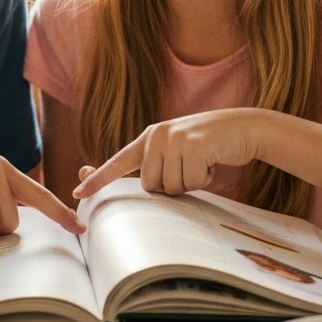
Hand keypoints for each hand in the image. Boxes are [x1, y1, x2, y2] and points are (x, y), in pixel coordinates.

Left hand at [72, 109, 260, 199]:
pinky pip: (192, 182)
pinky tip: (213, 161)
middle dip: (173, 186)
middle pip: (151, 186)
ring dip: (191, 182)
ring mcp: (174, 138)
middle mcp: (157, 135)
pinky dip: (205, 178)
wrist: (243, 128)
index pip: (118, 162)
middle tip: (190, 168)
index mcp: (149, 137)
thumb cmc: (209, 146)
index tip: (77, 194)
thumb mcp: (177, 150)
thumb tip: (139, 187)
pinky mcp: (194, 146)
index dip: (98, 180)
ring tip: (202, 163)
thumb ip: (155, 164)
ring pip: (172, 188)